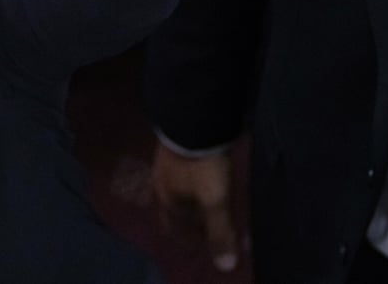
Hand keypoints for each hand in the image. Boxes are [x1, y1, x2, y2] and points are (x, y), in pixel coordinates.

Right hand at [152, 141, 239, 272]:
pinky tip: (203, 179)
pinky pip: (183, 176)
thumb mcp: (215, 200)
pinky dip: (194, 185)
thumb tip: (224, 266)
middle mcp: (162, 185)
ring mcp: (166, 165)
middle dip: (191, 222)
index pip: (174, 229)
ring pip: (179, 192)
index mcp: (168, 201)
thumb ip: (219, 231)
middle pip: (176, 211)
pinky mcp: (176, 148)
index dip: (189, 241)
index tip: (204, 247)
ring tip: (209, 205)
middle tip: (210, 228)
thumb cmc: (201, 166)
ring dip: (193, 203)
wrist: (193, 121)